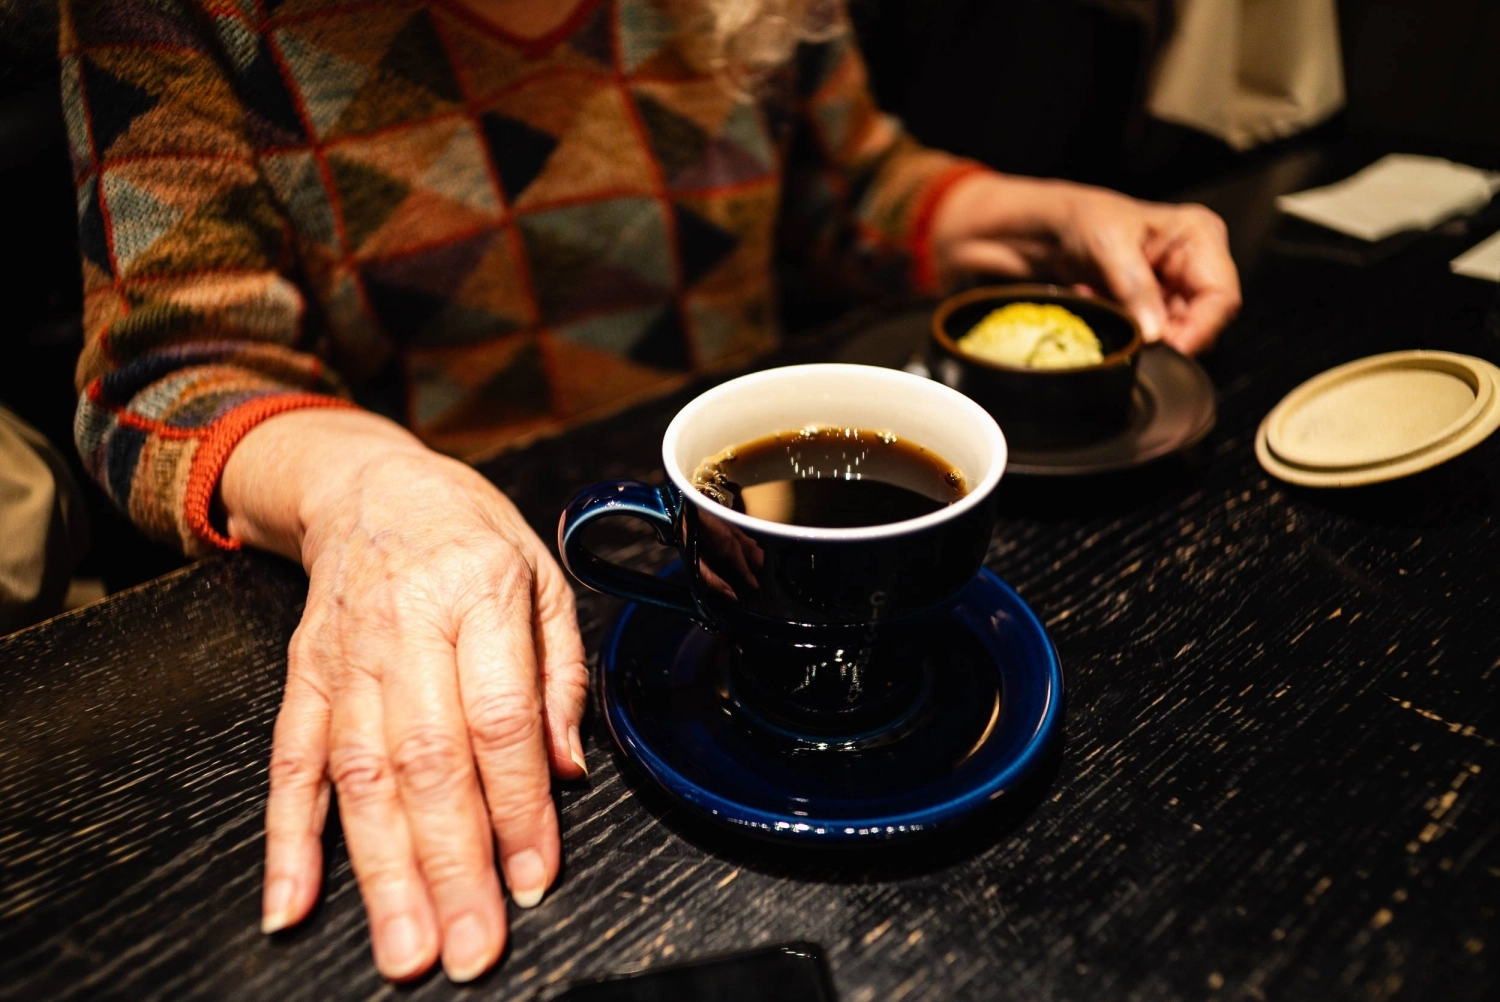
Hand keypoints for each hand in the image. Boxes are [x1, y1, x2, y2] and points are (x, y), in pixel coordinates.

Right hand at [224, 409, 587, 981]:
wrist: (368, 484)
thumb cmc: (467, 532)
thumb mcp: (542, 577)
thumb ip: (561, 675)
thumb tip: (568, 770)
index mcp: (479, 594)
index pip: (499, 716)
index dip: (517, 803)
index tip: (533, 876)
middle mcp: (406, 628)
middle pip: (428, 760)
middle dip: (451, 863)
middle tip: (468, 944)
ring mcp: (344, 658)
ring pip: (361, 775)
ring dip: (381, 871)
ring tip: (403, 945)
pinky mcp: (301, 679)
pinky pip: (290, 763)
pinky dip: (287, 838)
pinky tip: (293, 902)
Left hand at [930, 173, 1241, 354]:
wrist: (1039, 229)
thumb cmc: (1078, 219)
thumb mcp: (1108, 246)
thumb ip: (1136, 289)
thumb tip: (1157, 335)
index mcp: (1199, 237)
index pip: (1221, 298)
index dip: (1200, 330)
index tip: (1166, 349)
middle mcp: (1194, 265)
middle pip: (1203, 323)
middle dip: (1163, 333)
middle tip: (1121, 323)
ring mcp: (1172, 291)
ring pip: (1174, 336)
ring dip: (1136, 331)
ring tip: (1100, 302)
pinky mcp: (1148, 310)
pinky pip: (1146, 337)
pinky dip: (1122, 331)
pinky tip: (1096, 306)